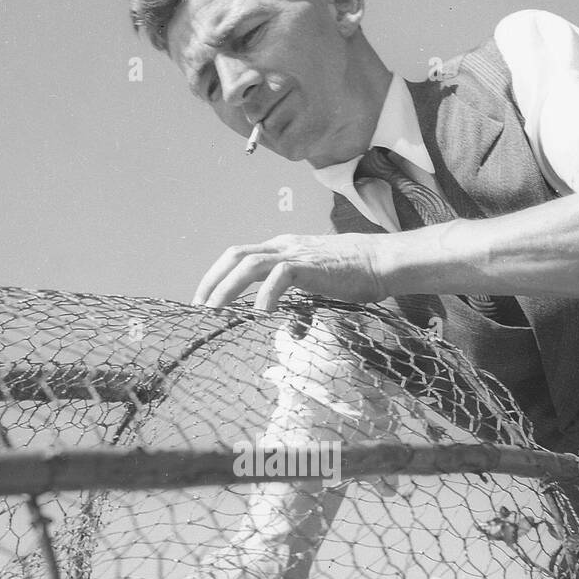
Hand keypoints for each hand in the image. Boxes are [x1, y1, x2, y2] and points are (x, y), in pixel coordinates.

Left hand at [191, 232, 399, 311]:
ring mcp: (295, 253)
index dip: (218, 276)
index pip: (240, 256)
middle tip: (200, 306)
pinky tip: (262, 314)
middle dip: (213, 280)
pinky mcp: (308, 264)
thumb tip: (293, 332)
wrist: (379, 261)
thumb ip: (300, 308)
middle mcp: (283, 246)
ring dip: (227, 287)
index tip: (205, 299)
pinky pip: (279, 275)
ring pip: (249, 263)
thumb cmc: (353, 275)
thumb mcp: (318, 291)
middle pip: (235, 255)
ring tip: (216, 310)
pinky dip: (266, 294)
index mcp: (282, 249)